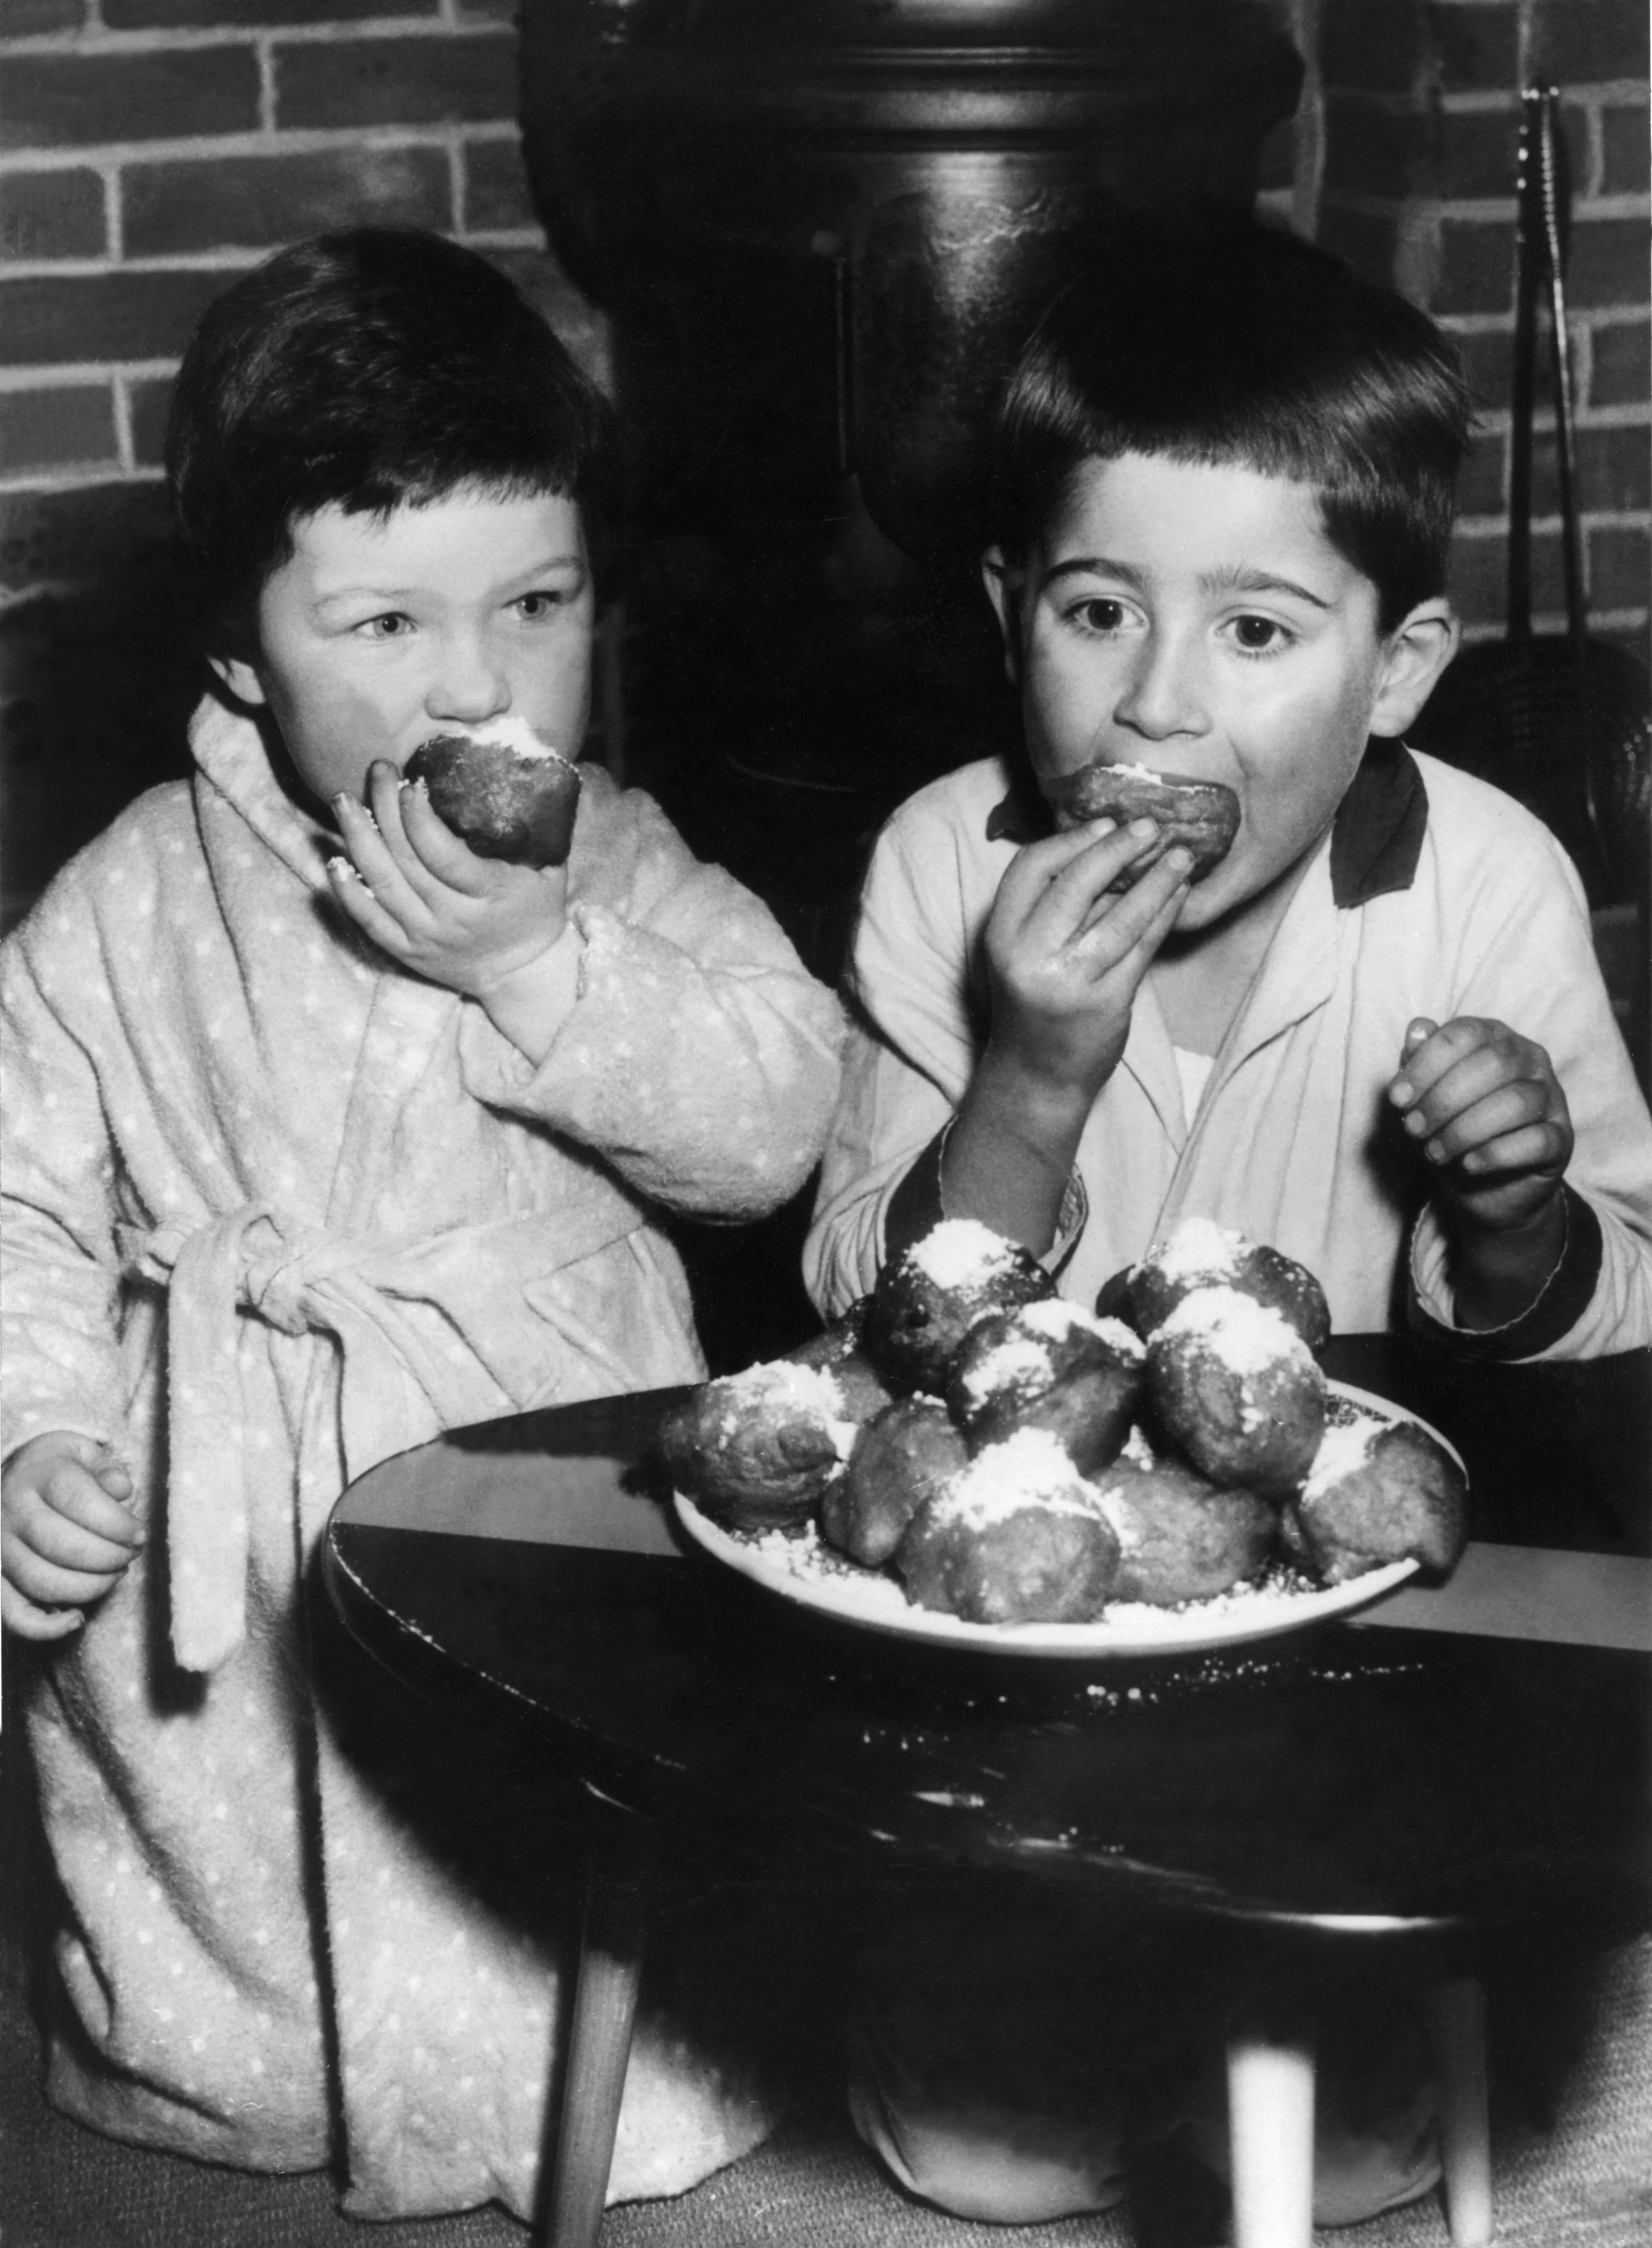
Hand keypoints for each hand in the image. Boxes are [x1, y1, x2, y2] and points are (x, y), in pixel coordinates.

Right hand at [2, 1432, 141, 1640]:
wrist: (16, 1479)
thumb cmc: (60, 1471)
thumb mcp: (85, 1456)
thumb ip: (107, 1470)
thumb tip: (122, 1490)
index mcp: (38, 1476)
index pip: (79, 1501)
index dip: (117, 1523)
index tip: (139, 1535)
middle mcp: (11, 1512)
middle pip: (62, 1545)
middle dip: (109, 1557)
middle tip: (130, 1555)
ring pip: (42, 1582)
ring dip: (90, 1587)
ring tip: (113, 1574)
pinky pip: (14, 1614)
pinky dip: (46, 1627)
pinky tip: (76, 1619)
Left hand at [328, 760, 568, 1006]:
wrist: (521, 973)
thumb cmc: (536, 910)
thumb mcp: (549, 869)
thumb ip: (532, 828)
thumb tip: (512, 770)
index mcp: (491, 894)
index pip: (444, 854)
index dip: (420, 818)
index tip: (412, 783)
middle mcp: (454, 918)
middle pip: (408, 860)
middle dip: (387, 810)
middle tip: (379, 772)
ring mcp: (426, 937)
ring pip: (383, 884)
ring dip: (358, 840)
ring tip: (344, 801)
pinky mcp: (406, 952)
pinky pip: (369, 921)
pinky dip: (347, 892)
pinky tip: (333, 861)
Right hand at [941, 819, 1190, 1254]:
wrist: (1037, 1078)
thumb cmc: (1033, 1007)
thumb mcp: (1021, 954)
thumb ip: (1050, 909)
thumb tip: (1104, 849)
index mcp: (999, 938)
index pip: (1030, 868)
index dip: (1070, 840)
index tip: (1105, 823)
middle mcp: (1028, 957)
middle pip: (1075, 883)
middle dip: (1117, 848)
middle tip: (1151, 827)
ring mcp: (1067, 981)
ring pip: (1119, 914)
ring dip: (1156, 880)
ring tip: (1181, 856)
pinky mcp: (1104, 1003)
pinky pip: (1142, 947)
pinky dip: (1164, 916)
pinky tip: (1179, 896)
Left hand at [1389, 1016, 1573, 1327]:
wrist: (1479, 1192)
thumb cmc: (1446, 1134)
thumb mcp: (1423, 1103)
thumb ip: (1419, 1066)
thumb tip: (1412, 1027)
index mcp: (1495, 1041)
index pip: (1464, 1033)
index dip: (1425, 1064)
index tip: (1394, 1099)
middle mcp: (1531, 1064)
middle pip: (1491, 1064)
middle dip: (1443, 1098)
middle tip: (1412, 1130)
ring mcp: (1551, 1104)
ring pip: (1515, 1100)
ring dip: (1464, 1128)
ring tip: (1435, 1153)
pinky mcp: (1559, 1145)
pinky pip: (1534, 1140)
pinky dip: (1493, 1153)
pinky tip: (1465, 1167)